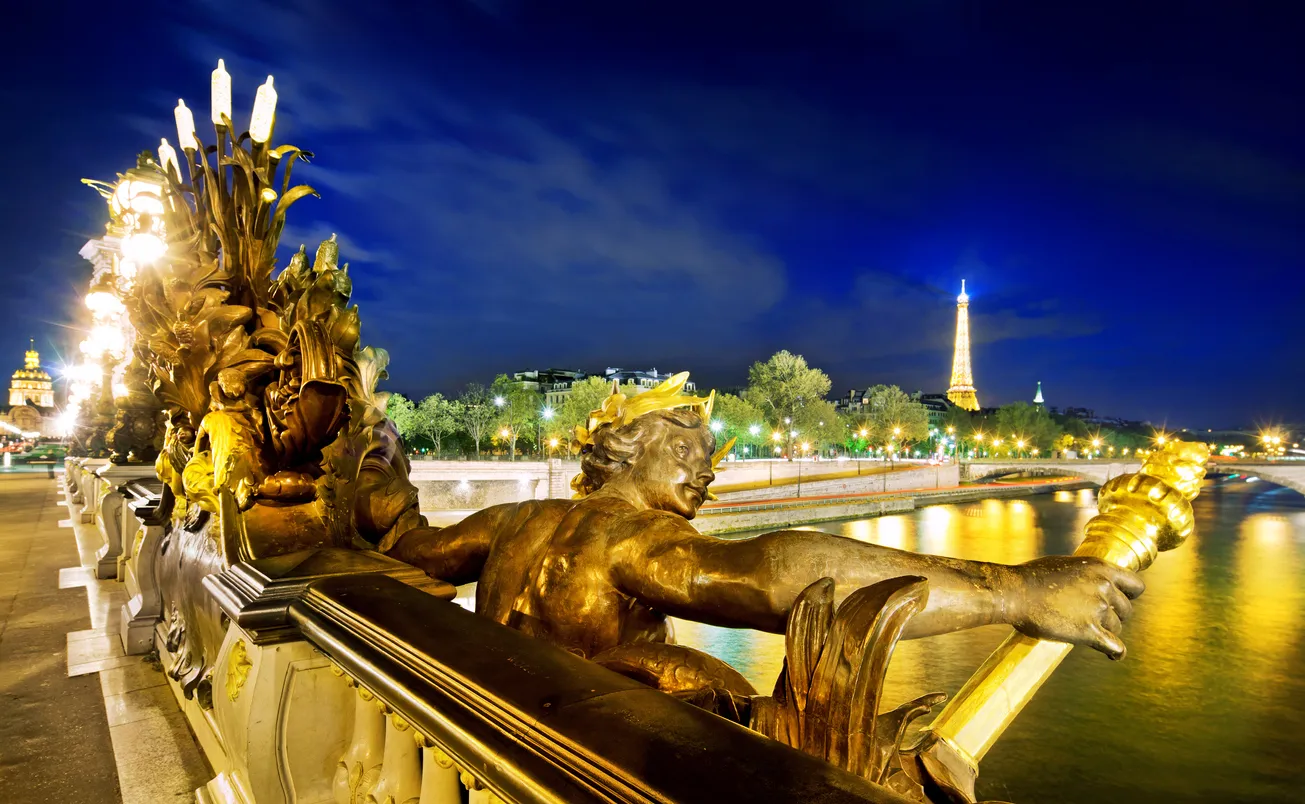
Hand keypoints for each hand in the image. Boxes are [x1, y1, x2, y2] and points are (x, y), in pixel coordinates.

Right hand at [1008, 555, 1143, 658]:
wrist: (1014, 592)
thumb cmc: (1031, 577)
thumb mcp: (1064, 564)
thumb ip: (1083, 574)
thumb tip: (1085, 582)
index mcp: (1099, 567)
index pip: (1135, 585)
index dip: (1129, 595)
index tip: (1121, 601)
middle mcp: (1103, 587)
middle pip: (1126, 609)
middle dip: (1116, 615)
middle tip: (1100, 620)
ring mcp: (1097, 609)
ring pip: (1117, 627)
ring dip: (1107, 632)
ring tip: (1094, 634)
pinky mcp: (1088, 631)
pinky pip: (1114, 647)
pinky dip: (1116, 653)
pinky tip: (1113, 656)